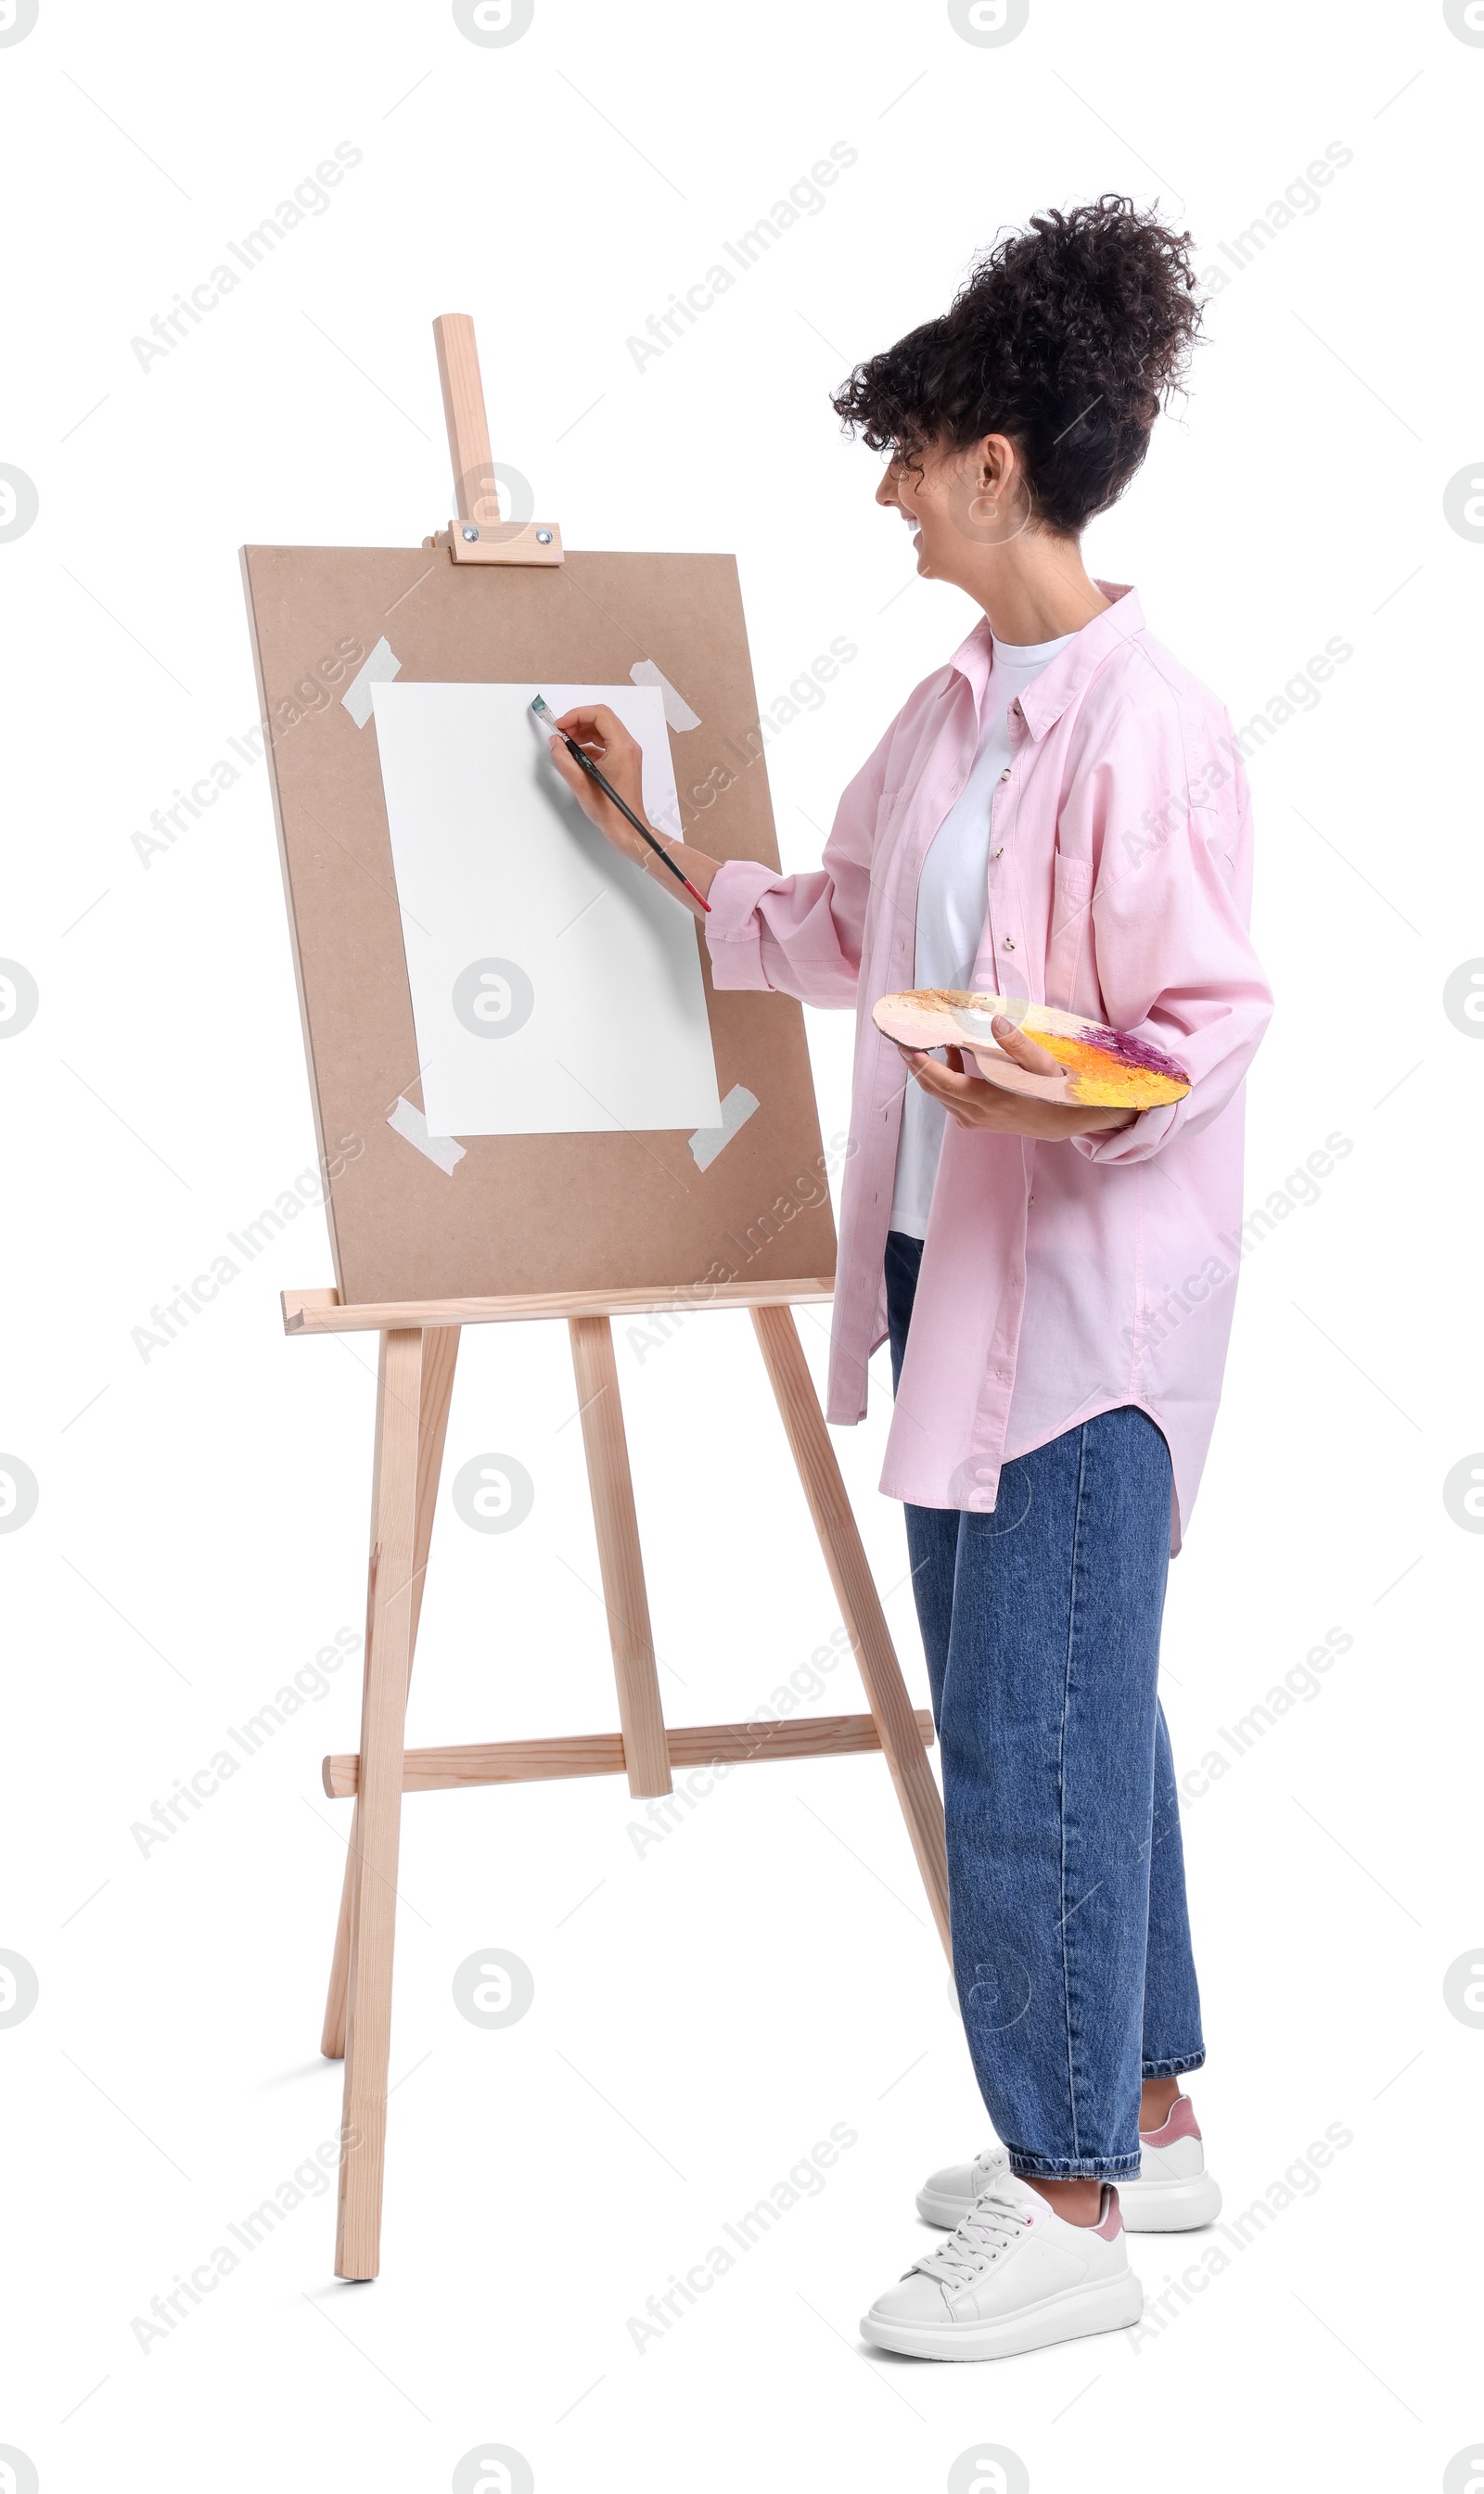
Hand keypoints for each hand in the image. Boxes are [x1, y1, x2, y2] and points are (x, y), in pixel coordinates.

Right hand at [542, 701, 723, 914]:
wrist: (628, 830)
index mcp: (622, 747)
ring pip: (604, 731)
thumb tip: (555, 742)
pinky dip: (590, 744)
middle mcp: (628, 747)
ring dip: (584, 733)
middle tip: (561, 733)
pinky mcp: (625, 762)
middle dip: (579, 722)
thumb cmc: (610, 811)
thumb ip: (563, 759)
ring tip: (566, 744)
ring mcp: (629, 754)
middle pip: (602, 719)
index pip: (599, 714)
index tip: (560, 725)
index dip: (576, 715)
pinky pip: (607, 744)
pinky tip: (577, 756)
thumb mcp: (579, 783)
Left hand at [898, 1012, 1137, 1138]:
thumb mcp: (1043, 1064)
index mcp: (989, 1100)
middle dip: (917, 1066)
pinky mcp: (979, 1121)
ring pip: (942, 1096)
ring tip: (928, 1044)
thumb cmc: (1057, 1090)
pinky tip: (955, 1059)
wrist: (1067, 1122)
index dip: (923, 1065)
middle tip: (904, 1040)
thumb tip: (995, 1021)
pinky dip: (946, 1081)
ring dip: (931, 1072)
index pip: (945, 1083)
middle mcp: (977, 1114)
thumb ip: (1017, 1044)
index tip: (906, 1046)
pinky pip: (953, 1101)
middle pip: (936, 1090)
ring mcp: (976, 1121)